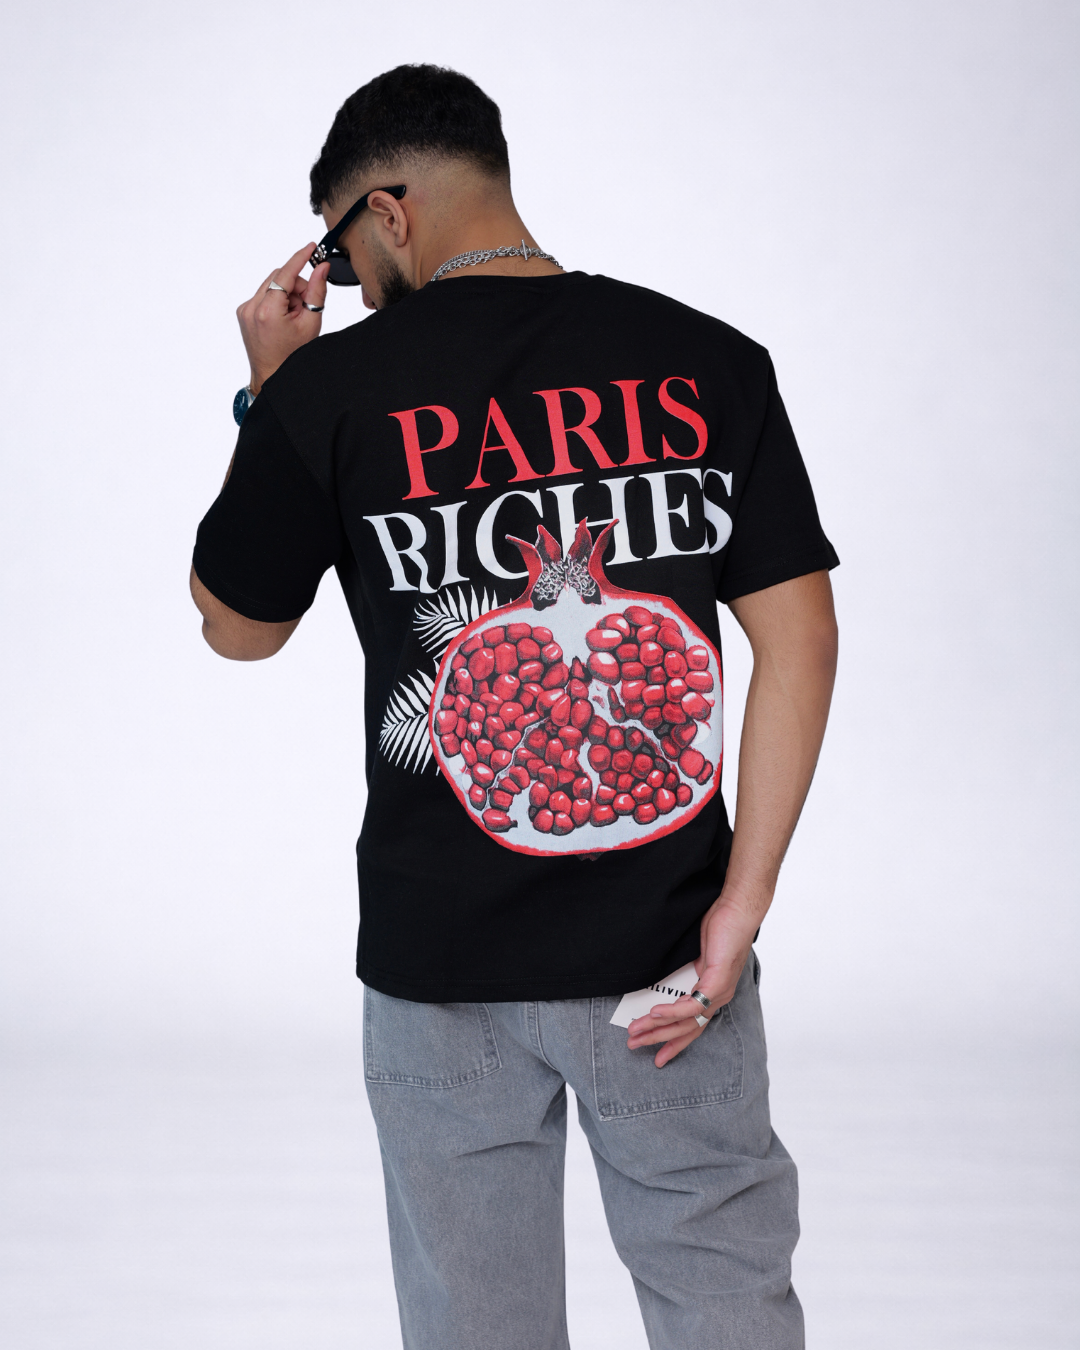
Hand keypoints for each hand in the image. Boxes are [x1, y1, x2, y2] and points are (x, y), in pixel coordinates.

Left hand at [236, 244, 329, 393]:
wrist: (273, 376)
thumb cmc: (293, 356)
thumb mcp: (311, 323)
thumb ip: (317, 292)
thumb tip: (321, 268)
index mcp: (268, 311)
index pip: (286, 273)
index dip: (300, 258)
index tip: (311, 248)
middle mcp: (251, 307)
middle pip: (279, 277)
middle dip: (297, 286)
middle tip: (306, 305)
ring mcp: (245, 309)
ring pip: (272, 285)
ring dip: (287, 294)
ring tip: (293, 316)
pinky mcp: (243, 312)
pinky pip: (264, 294)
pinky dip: (277, 300)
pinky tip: (283, 318)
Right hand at [626, 890, 764, 1067]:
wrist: (737, 908)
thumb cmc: (720, 926)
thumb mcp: (698, 954)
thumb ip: (686, 973)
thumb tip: (665, 983)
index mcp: (714, 993)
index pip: (692, 1026)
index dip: (674, 1043)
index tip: (657, 1056)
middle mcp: (719, 998)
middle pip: (686, 1029)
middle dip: (658, 1039)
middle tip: (634, 1045)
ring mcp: (720, 991)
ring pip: (686, 1020)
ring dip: (658, 1027)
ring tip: (636, 1031)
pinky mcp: (718, 981)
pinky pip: (692, 1004)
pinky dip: (671, 1011)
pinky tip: (654, 1013)